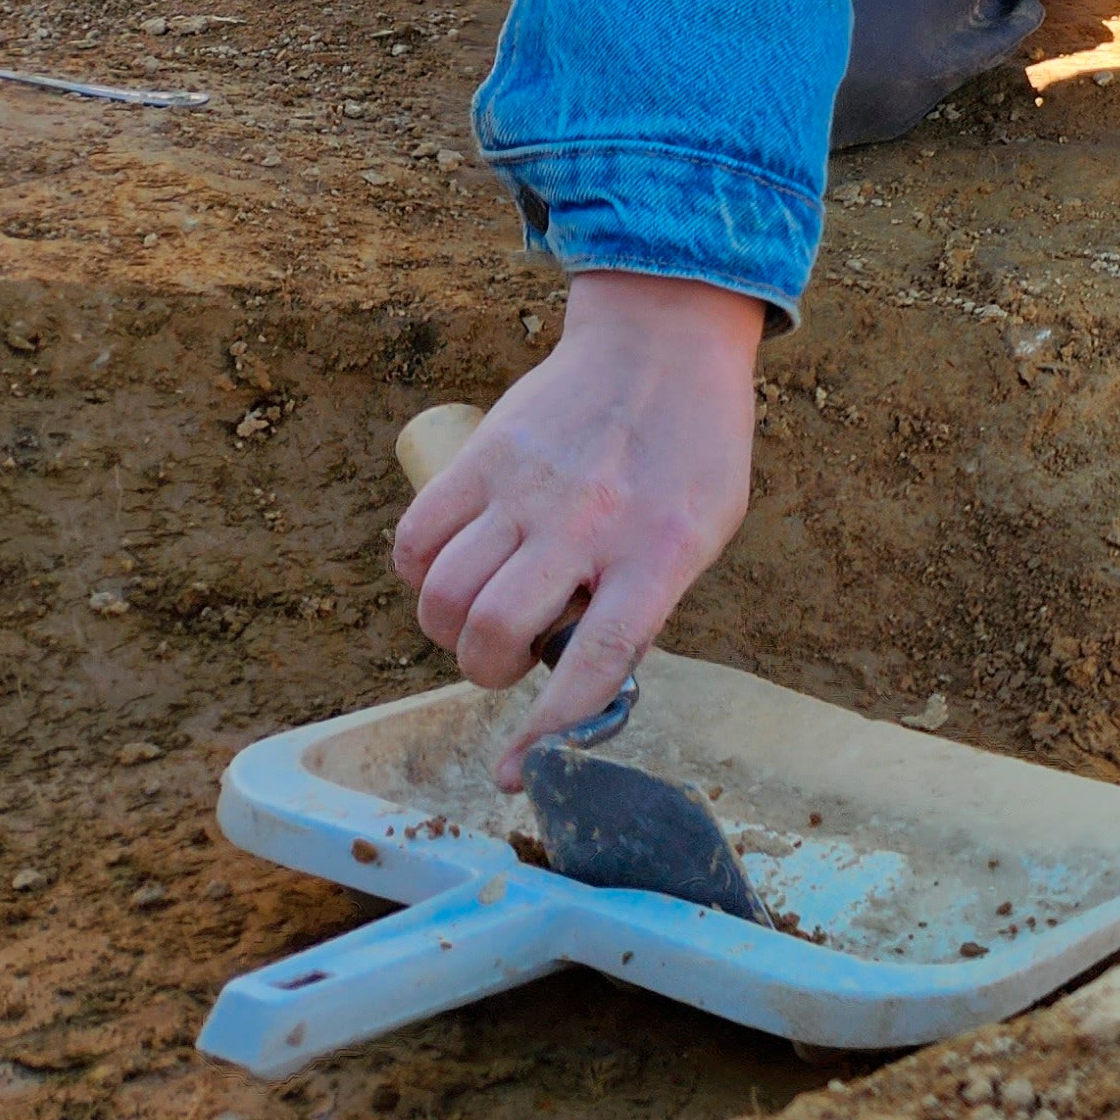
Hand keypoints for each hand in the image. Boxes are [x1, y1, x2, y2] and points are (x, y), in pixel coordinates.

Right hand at [392, 271, 765, 786]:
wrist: (661, 344)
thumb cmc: (693, 451)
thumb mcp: (703, 531)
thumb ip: (645, 600)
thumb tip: (582, 678)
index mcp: (659, 552)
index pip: (596, 662)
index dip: (549, 731)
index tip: (517, 774)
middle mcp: (588, 523)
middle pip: (494, 632)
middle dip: (485, 673)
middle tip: (506, 661)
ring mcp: (528, 488)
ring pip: (444, 593)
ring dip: (450, 631)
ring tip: (480, 619)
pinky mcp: (482, 458)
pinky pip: (416, 539)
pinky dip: (418, 576)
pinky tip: (448, 573)